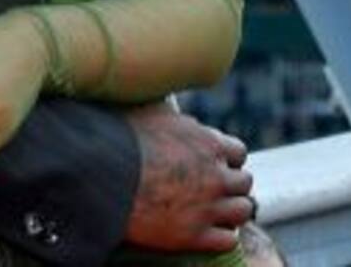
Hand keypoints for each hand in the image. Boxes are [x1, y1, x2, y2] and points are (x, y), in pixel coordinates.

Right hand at [124, 103, 252, 253]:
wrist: (106, 176)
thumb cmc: (125, 138)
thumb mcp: (155, 111)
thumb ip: (178, 116)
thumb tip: (180, 109)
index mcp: (209, 144)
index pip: (239, 152)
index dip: (227, 157)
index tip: (216, 161)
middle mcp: (215, 176)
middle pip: (244, 182)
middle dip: (231, 182)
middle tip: (215, 185)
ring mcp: (208, 208)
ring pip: (242, 211)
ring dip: (232, 209)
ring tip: (216, 208)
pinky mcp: (195, 236)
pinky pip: (228, 240)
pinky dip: (223, 235)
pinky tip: (210, 229)